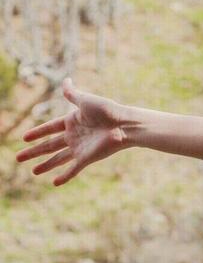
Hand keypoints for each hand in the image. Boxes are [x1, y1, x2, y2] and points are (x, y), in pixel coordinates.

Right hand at [14, 77, 132, 186]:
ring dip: (45, 165)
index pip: (49, 128)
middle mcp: (74, 136)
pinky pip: (73, 169)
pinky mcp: (87, 158)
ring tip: (33, 171)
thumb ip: (72, 93)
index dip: (37, 133)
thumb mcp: (85, 100)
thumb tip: (66, 80)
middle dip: (34, 152)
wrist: (125, 124)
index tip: (24, 138)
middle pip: (49, 145)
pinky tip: (54, 183)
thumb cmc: (107, 110)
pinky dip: (64, 176)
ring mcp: (80, 148)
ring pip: (58, 158)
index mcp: (72, 121)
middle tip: (18, 157)